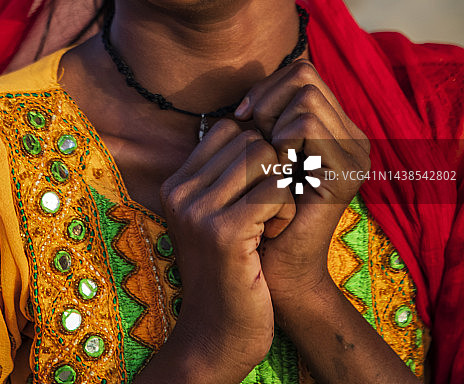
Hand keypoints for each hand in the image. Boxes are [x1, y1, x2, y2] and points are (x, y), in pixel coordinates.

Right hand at [160, 119, 291, 381]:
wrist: (218, 337)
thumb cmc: (230, 271)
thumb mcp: (217, 215)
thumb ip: (228, 173)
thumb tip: (259, 126)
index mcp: (177, 183)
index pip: (230, 128)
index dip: (259, 150)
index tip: (262, 187)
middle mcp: (181, 191)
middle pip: (250, 139)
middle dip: (273, 168)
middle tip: (270, 208)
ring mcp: (198, 211)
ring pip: (265, 157)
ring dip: (282, 188)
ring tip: (271, 221)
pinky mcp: (225, 232)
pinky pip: (276, 189)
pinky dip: (287, 209)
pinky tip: (275, 234)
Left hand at [234, 60, 369, 308]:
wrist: (275, 272)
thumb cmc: (258, 211)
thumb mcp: (261, 155)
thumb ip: (265, 120)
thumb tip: (247, 98)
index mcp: (335, 128)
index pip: (301, 72)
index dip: (266, 87)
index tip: (245, 117)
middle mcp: (352, 136)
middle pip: (304, 74)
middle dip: (268, 99)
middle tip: (257, 137)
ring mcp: (354, 154)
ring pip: (305, 96)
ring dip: (274, 124)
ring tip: (271, 161)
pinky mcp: (346, 172)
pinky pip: (305, 125)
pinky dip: (280, 143)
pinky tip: (277, 174)